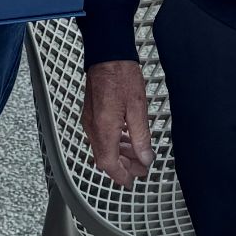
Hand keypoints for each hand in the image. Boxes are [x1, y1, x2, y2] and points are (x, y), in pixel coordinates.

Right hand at [83, 60, 152, 186]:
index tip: (132, 182)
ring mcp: (91, 120)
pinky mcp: (92, 113)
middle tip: (140, 169)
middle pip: (105, 158)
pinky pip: (101, 136)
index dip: (121, 176)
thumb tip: (145, 157)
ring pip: (103, 147)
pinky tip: (127, 140)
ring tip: (137, 155)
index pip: (109, 164)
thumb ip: (141, 137)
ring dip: (120, 155)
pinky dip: (114, 142)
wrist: (107, 54)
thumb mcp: (138, 109)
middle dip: (123, 167)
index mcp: (104, 129)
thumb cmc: (121, 75)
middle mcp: (93, 127)